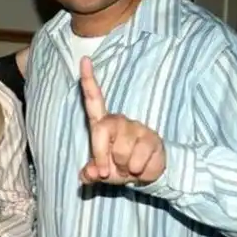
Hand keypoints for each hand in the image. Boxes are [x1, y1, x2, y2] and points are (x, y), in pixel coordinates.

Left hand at [79, 56, 165, 184]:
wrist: (143, 176)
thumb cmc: (117, 168)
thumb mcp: (100, 173)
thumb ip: (89, 173)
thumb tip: (87, 174)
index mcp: (102, 125)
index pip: (93, 100)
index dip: (88, 81)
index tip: (84, 60)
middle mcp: (119, 121)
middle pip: (102, 132)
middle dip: (102, 157)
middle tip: (110, 169)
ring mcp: (136, 128)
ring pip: (121, 152)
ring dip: (122, 167)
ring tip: (127, 166)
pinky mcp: (152, 139)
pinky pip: (138, 161)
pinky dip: (136, 171)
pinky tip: (140, 166)